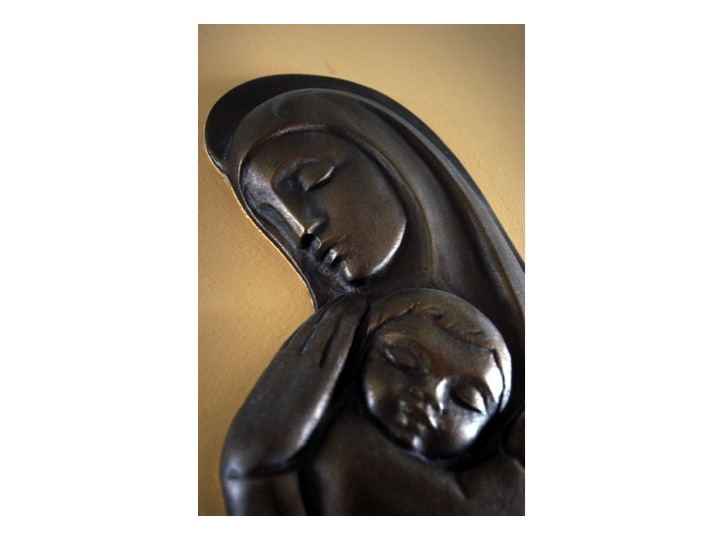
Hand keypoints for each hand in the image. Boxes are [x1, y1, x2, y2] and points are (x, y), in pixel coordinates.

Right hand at [223, 294, 367, 474]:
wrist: (257, 451)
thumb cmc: (265, 435)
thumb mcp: (275, 404)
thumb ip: (291, 391)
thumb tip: (308, 390)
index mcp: (281, 363)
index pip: (305, 333)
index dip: (322, 318)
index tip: (335, 307)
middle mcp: (293, 360)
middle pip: (318, 328)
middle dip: (336, 311)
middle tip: (352, 296)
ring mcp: (306, 369)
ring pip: (329, 333)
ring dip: (344, 315)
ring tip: (358, 301)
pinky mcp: (319, 382)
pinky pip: (337, 350)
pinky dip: (348, 332)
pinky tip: (358, 320)